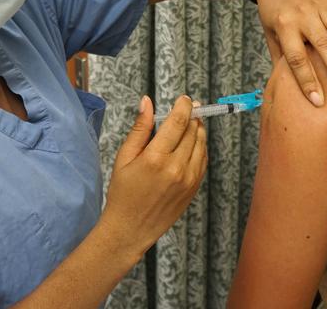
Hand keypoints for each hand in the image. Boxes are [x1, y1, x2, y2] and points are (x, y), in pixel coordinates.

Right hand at [101, 95, 207, 257]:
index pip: (178, 122)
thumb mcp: (124, 158)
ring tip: (190, 123)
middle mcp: (176, 167)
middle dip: (192, 116)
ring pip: (201, 144)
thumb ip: (139, 128)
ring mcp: (188, 179)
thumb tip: (147, 102)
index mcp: (155, 158)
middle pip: (192, 131)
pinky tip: (191, 143)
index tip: (185, 98)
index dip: (184, 106)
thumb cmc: (123, 193)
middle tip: (189, 107)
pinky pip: (203, 160)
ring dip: (198, 130)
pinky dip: (200, 147)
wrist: (130, 229)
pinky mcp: (194, 188)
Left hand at [248, 0, 326, 105]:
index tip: (318, 101)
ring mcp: (320, 5)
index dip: (307, 81)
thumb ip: (279, 58)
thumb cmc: (273, 10)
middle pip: (322, 44)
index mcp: (285, 26)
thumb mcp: (269, 34)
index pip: (297, 58)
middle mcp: (303, 15)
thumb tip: (283, 88)